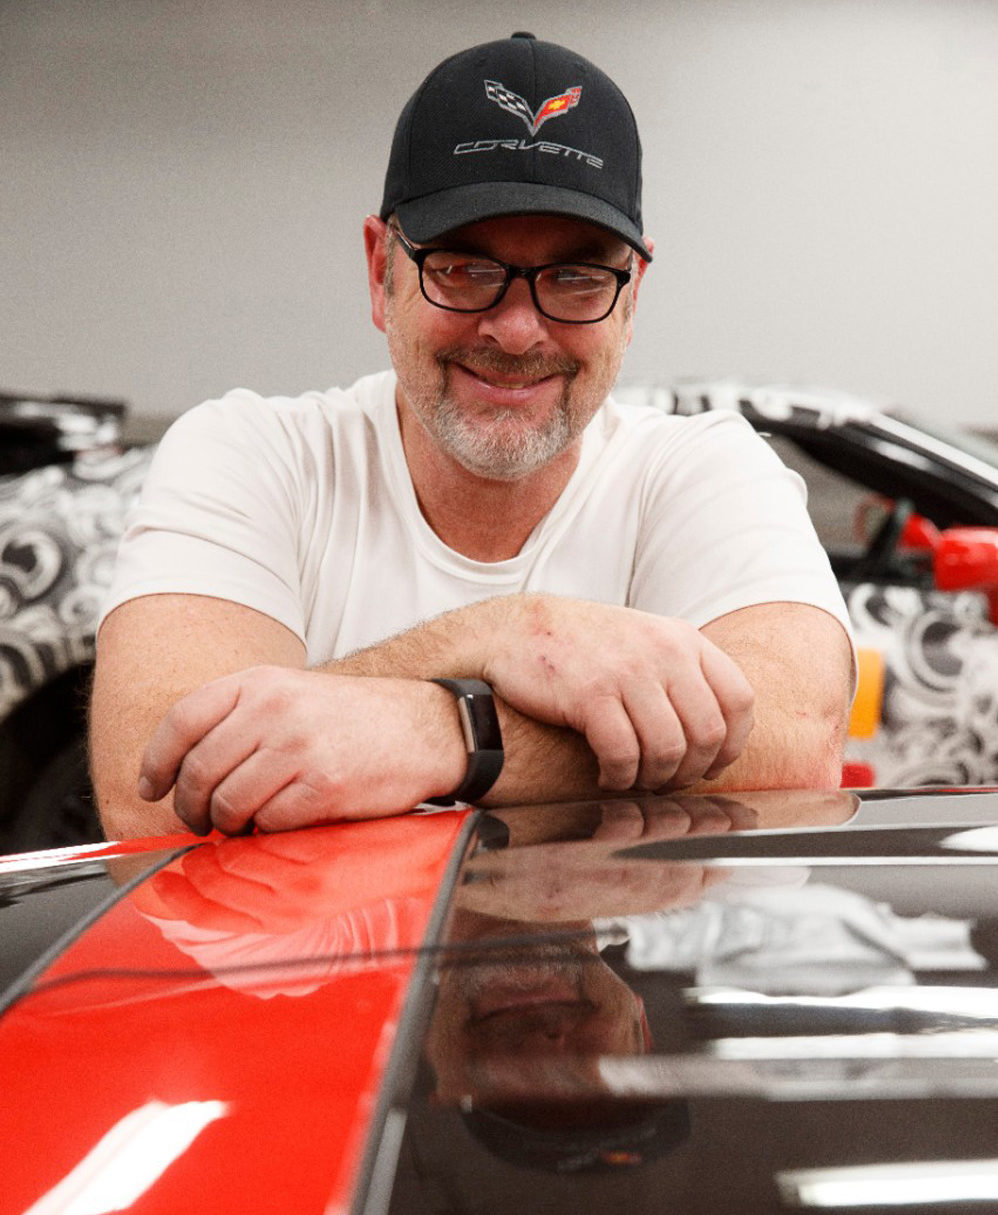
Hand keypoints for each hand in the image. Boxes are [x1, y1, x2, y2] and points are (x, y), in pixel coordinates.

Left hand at [138, 667, 464, 834]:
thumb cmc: (354, 718)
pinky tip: (282, 822)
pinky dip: (268, 831)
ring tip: (244, 823)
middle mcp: (275, 708)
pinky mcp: (324, 785)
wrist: (425, 728)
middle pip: (199, 771)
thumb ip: (239, 718)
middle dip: (190, 808)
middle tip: (200, 821)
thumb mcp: (291, 693)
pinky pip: (269, 822)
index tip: (152, 788)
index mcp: (260, 681)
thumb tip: (180, 770)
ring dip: (229, 824)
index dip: (157, 762)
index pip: (183, 721)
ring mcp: (300, 746)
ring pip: (229, 803)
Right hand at [481, 596, 754, 790]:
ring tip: (635, 780)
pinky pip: (623, 754)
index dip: (732, 745)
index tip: (710, 765)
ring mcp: (628, 670)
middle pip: (708, 733)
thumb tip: (715, 737)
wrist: (513, 630)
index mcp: (682, 639)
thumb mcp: (643, 641)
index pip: (739, 700)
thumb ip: (681, 675)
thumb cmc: (580, 646)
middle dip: (690, 771)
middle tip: (667, 782)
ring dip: (654, 779)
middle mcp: (663, 651)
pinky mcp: (591, 693)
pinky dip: (619, 777)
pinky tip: (608, 775)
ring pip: (668, 749)